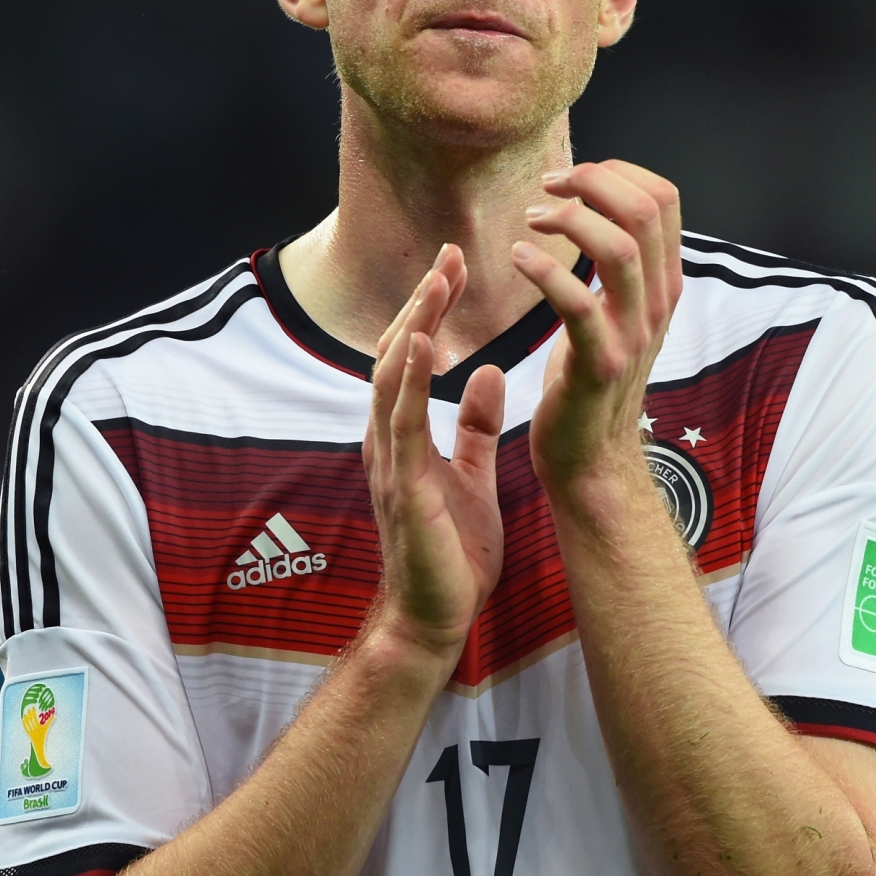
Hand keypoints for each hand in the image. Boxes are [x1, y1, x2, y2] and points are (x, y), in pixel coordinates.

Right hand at [362, 244, 506, 663]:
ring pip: (392, 376)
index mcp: (403, 436)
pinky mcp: (402, 485)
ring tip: (437, 280)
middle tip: (448, 255)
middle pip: (394, 353)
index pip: (410, 357)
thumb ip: (476, 427)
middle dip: (421, 302)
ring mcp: (388, 461)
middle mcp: (387, 440)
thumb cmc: (451, 556)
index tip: (455, 267)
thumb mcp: (473, 476)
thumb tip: (488, 374)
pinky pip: (402, 421)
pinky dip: (411, 376)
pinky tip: (424, 340)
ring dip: (414, 324)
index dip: (430, 310)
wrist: (434, 620)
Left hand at [514, 161, 683, 508]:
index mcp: (664, 282)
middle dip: (592, 183)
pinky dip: (544, 271)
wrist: (592, 455)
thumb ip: (618, 265)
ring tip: (531, 220)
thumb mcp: (619, 312)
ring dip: (569, 220)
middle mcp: (658, 302)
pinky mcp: (600, 363)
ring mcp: (633, 333)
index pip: (664, 198)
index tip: (572, 178)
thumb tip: (594, 204)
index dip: (617, 172)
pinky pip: (579, 304)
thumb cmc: (591, 376)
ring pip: (620, 248)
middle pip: (645, 212)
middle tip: (548, 189)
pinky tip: (517, 258)